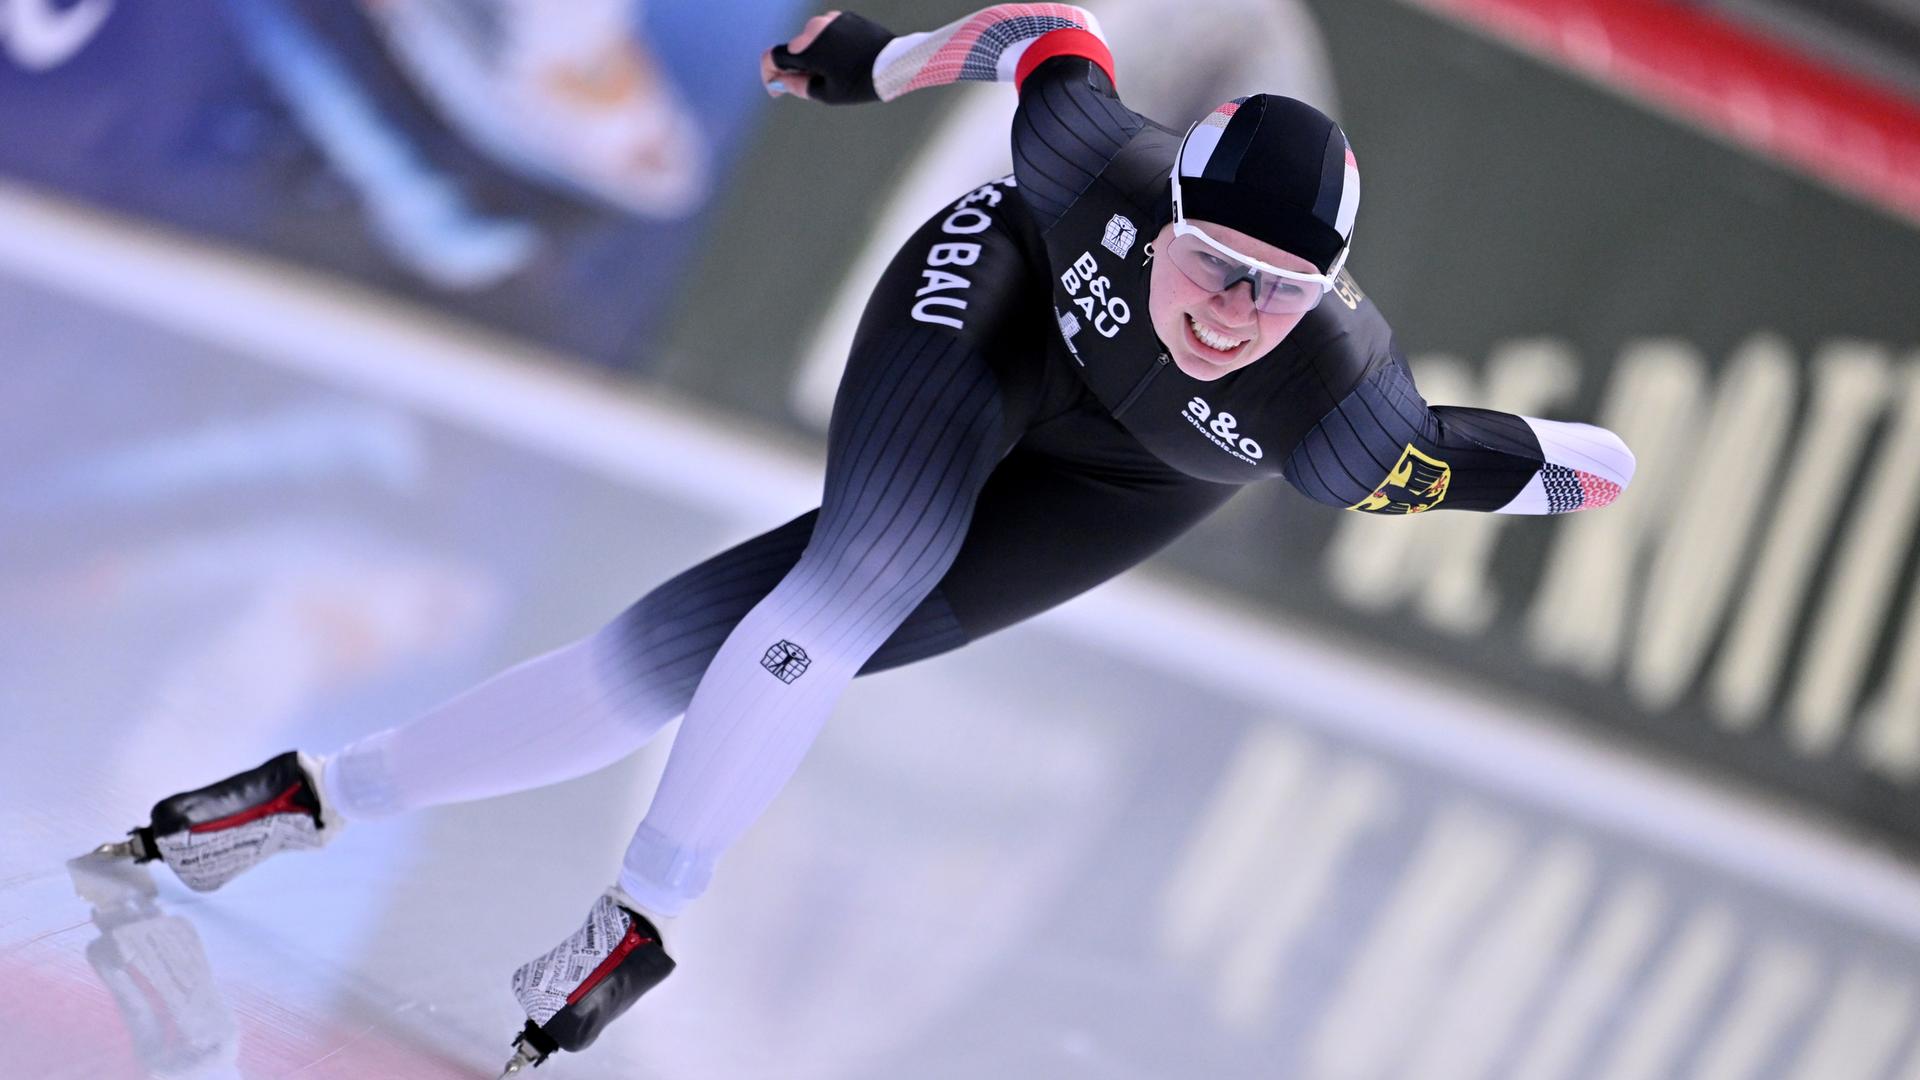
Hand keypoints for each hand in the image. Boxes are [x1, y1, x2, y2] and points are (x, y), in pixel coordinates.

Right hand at [759, 11, 894, 103]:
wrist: (895, 63)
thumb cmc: (860, 82)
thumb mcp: (827, 94)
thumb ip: (799, 87)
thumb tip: (783, 82)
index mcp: (806, 48)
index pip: (773, 57)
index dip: (769, 74)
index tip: (775, 87)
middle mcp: (814, 28)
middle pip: (794, 49)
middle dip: (796, 67)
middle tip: (809, 85)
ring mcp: (831, 20)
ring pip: (813, 40)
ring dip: (815, 55)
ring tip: (835, 73)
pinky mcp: (846, 18)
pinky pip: (830, 33)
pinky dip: (831, 46)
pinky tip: (847, 60)